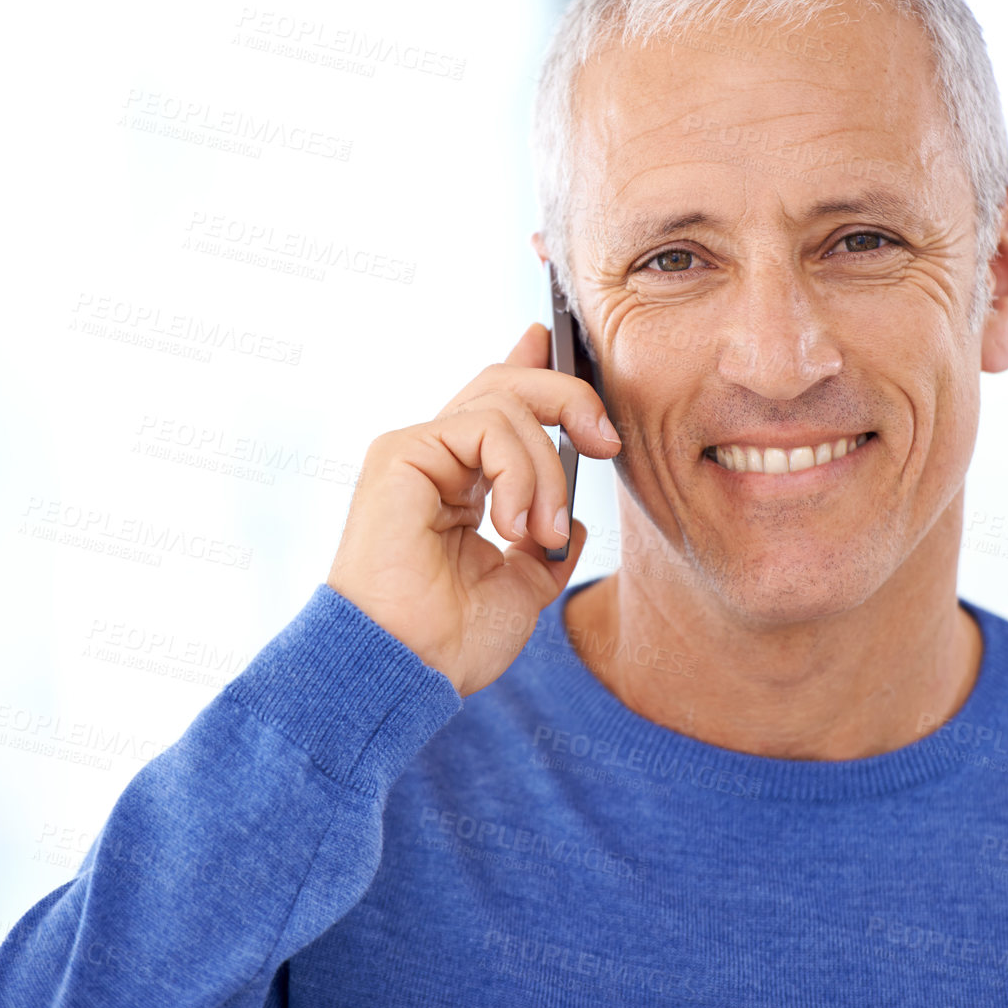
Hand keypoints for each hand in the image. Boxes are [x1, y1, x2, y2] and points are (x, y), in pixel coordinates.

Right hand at [325, 323, 621, 695]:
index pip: (497, 403)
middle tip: (605, 445)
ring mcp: (416, 450)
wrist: (408, 669)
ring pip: (507, 403)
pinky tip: (512, 525)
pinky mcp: (402, 452)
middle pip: (509, 384)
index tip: (554, 339)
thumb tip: (574, 520)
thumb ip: (548, 543)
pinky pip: (485, 427)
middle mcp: (436, 458)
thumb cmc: (451, 640)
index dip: (530, 364)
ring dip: (547, 470)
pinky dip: (520, 473)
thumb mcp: (524, 584)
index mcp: (460, 482)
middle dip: (570, 398)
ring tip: (541, 531)